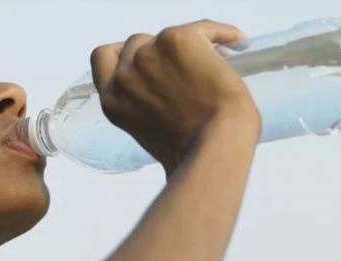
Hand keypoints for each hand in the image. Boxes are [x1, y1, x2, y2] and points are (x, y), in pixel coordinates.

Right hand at [90, 19, 261, 172]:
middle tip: (185, 69)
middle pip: (136, 42)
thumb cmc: (189, 152)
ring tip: (214, 63)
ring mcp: (149, 54)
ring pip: (168, 34)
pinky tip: (237, 43)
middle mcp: (125, 74)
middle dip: (159, 53)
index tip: (143, 61)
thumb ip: (141, 107)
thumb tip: (164, 92)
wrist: (214, 144)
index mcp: (113, 99)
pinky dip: (223, 33)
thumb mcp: (146, 133)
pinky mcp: (178, 40)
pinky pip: (204, 28)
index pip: (103, 57)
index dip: (123, 54)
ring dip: (188, 46)